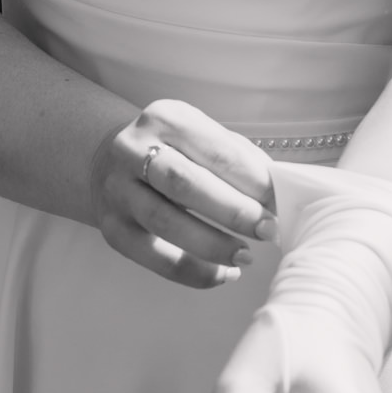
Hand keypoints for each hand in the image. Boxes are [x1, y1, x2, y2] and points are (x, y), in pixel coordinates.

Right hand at [89, 98, 278, 288]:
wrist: (110, 163)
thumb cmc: (175, 151)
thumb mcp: (203, 138)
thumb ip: (240, 160)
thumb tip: (279, 194)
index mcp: (165, 118)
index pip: (216, 152)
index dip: (253, 181)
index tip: (281, 203)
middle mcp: (132, 149)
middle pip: (186, 183)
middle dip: (233, 211)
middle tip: (268, 230)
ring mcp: (118, 190)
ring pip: (166, 223)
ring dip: (213, 245)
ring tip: (246, 256)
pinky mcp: (112, 228)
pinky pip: (154, 257)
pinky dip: (193, 271)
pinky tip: (223, 273)